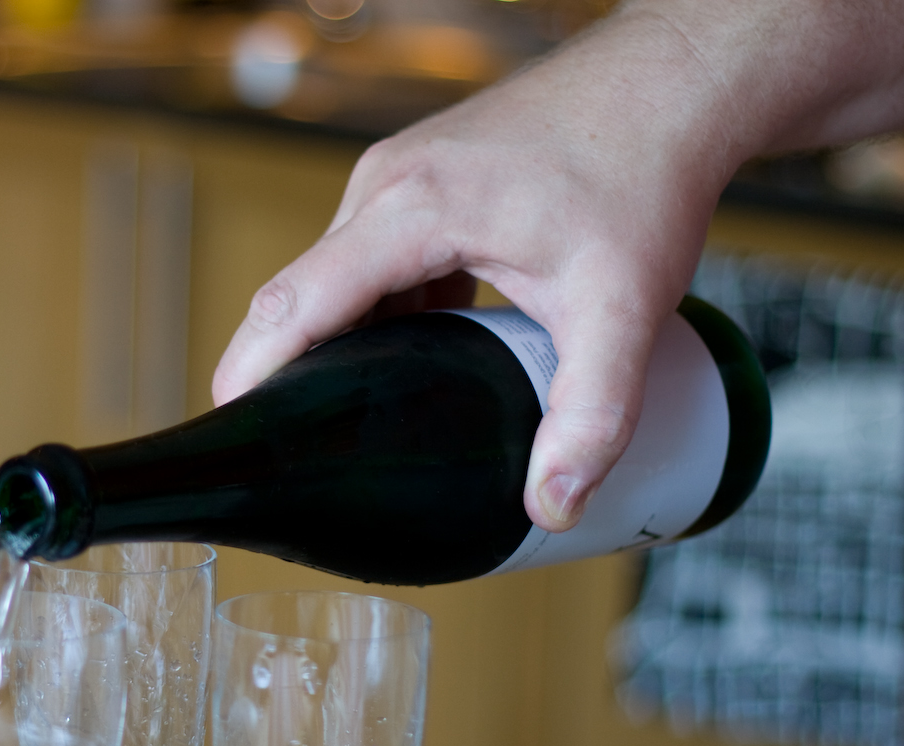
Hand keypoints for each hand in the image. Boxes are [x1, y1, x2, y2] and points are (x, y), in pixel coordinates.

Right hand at [210, 11, 747, 530]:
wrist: (671, 85)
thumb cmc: (644, 168)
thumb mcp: (622, 307)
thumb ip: (591, 413)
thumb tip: (553, 501)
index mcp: (412, 208)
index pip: (295, 301)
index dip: (252, 374)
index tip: (232, 434)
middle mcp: (387, 185)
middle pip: (303, 296)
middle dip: (292, 377)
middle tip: (302, 457)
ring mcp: (398, 180)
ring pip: (339, 282)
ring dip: (343, 349)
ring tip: (357, 423)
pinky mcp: (420, 186)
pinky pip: (370, 262)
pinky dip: (378, 318)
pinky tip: (413, 366)